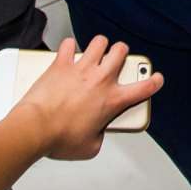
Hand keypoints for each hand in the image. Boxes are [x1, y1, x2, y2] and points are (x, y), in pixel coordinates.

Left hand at [11, 36, 162, 159]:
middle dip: (122, 54)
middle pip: (121, 53)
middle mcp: (100, 80)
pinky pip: (68, 45)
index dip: (153, 82)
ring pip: (99, 42)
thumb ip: (99, 137)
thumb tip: (96, 133)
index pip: (143, 88)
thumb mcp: (89, 147)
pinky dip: (69, 47)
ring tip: (96, 53)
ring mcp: (81, 68)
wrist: (35, 128)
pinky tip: (68, 53)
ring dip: (100, 46)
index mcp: (112, 101)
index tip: (155, 80)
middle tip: (117, 60)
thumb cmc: (59, 138)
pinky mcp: (61, 64)